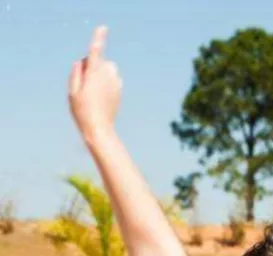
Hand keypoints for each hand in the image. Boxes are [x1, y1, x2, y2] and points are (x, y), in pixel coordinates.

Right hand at [69, 26, 121, 143]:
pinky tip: (101, 98)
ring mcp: (116, 82)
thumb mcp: (72, 91)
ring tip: (93, 93)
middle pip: (99, 60)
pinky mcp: (120, 89)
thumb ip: (76, 73)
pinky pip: (111, 78)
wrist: (99, 129)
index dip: (98, 39)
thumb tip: (82, 61)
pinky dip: (106, 82)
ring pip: (106, 69)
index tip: (103, 28)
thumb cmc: (82, 110)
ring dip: (100, 74)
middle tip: (84, 85)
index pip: (95, 51)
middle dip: (92, 66)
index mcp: (94, 74)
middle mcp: (107, 76)